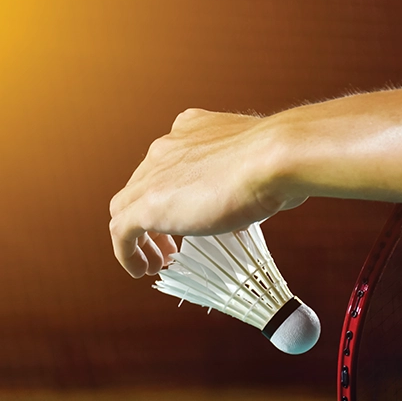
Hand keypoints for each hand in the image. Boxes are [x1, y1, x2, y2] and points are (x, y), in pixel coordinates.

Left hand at [109, 108, 305, 277]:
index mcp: (191, 129)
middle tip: (172, 246)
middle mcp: (167, 146)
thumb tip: (258, 205)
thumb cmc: (280, 163)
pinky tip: (142, 270)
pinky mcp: (147, 203)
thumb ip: (248, 181)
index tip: (190, 216)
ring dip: (139, 237)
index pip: (168, 163)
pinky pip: (121, 231)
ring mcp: (154, 173)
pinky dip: (128, 253)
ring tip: (157, 262)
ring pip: (126, 207)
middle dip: (154, 217)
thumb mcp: (260, 167)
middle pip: (143, 185)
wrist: (274, 159)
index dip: (172, 194)